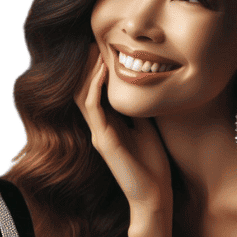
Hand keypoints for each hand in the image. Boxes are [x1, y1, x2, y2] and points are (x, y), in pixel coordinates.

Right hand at [77, 46, 171, 210]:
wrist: (154, 195)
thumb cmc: (153, 165)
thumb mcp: (147, 128)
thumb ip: (138, 111)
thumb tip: (140, 86)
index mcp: (108, 126)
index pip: (94, 92)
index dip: (94, 70)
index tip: (100, 47)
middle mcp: (98, 128)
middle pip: (82, 90)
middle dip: (85, 66)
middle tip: (90, 41)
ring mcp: (98, 134)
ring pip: (82, 95)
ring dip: (87, 72)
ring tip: (93, 50)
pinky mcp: (103, 140)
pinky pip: (92, 107)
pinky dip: (95, 86)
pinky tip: (102, 70)